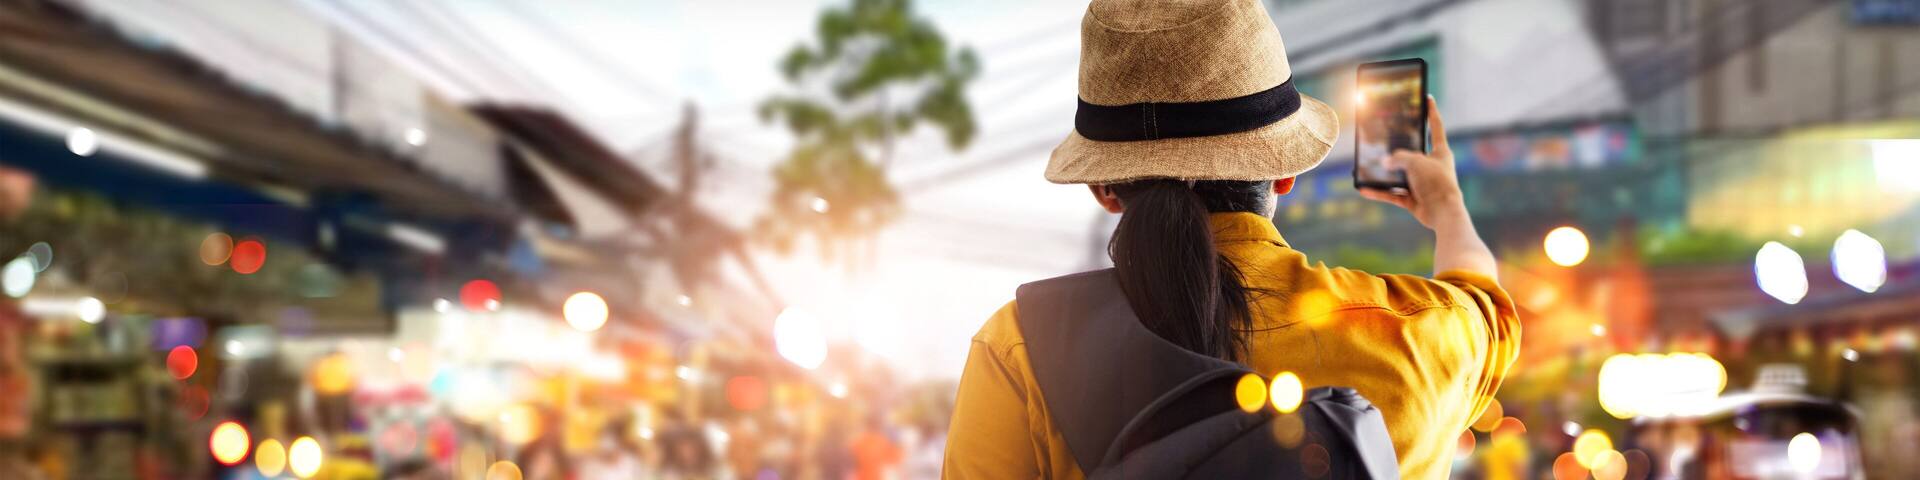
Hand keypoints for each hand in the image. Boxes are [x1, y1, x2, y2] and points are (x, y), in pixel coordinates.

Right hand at [1358, 96, 1467, 229]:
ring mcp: (1422, 183)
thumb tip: (1385, 163)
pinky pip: (1393, 194)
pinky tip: (1364, 190)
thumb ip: (1398, 158)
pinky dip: (1380, 192)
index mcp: (1440, 151)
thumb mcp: (1415, 162)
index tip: (1428, 98)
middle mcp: (1431, 166)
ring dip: (1384, 173)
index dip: (1431, 111)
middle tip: (1383, 138)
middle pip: (1411, 152)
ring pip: (1399, 174)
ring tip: (1367, 167)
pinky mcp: (1414, 199)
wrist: (1443, 213)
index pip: (1436, 126)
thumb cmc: (1436, 182)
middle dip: (1396, 148)